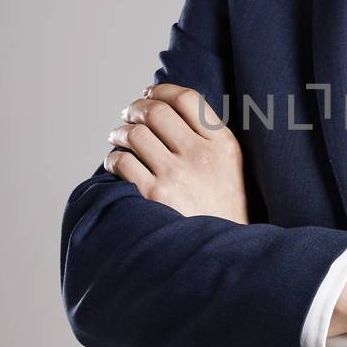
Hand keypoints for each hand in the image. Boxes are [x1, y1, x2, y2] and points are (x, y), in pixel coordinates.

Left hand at [104, 83, 248, 223]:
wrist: (222, 256)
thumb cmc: (222, 211)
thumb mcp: (232, 169)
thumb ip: (209, 139)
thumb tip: (167, 107)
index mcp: (223, 145)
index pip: (188, 99)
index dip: (162, 90)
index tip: (150, 92)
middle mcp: (201, 156)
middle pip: (157, 111)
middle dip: (136, 108)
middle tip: (129, 115)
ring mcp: (177, 176)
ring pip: (135, 134)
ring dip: (120, 132)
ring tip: (119, 138)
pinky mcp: (154, 196)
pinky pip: (122, 161)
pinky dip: (114, 158)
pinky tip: (117, 163)